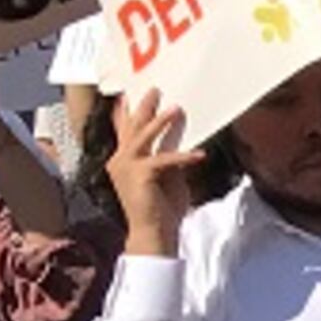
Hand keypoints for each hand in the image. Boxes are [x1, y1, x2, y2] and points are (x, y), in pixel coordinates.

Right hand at [107, 88, 200, 256]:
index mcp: (124, 161)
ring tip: (176, 108)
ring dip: (161, 121)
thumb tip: (181, 141)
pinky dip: (183, 156)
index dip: (124, 113)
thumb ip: (167, 159)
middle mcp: (120, 161)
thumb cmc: (161, 207)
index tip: (125, 95)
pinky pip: (164, 159)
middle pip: (132, 127)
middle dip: (143, 107)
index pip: (123, 131)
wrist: (153, 231)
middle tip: (154, 89)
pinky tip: (200, 154)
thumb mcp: (166, 177)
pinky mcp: (140, 175)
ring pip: (143, 136)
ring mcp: (127, 167)